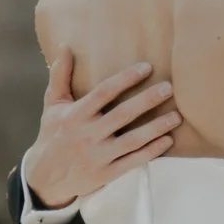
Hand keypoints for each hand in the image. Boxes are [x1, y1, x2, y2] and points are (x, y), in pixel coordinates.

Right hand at [25, 53, 179, 213]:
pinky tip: (168, 140)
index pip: (103, 92)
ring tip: (177, 116)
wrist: (46, 177)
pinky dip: (151, 152)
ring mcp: (97, 156)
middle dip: (147, 100)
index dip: (126, 79)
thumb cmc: (53, 133)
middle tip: (169, 88)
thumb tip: (65, 46)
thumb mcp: (52, 104)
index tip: (147, 67)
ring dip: (156, 128)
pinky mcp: (106, 174)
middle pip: (122, 115)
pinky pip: (132, 161)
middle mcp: (86, 135)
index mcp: (75, 115)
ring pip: (132, 140)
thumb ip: (60, 75)